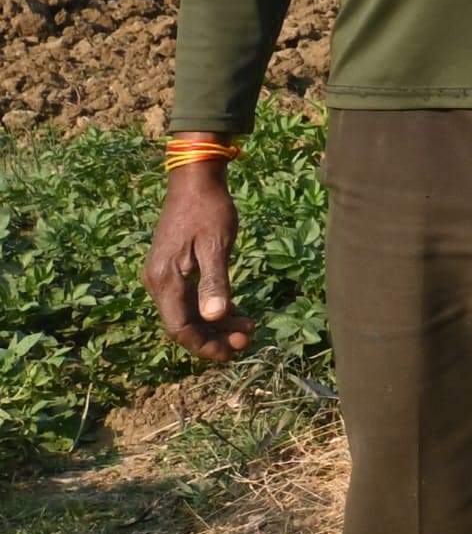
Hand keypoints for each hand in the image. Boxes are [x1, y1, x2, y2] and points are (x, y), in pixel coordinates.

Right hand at [143, 155, 254, 364]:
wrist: (195, 181)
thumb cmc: (208, 211)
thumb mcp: (216, 247)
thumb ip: (215, 283)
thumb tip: (213, 317)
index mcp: (165, 281)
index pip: (180, 328)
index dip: (204, 345)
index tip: (232, 352)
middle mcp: (159, 282)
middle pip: (184, 324)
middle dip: (215, 337)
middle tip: (248, 339)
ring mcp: (166, 276)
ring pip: (190, 313)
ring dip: (217, 324)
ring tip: (249, 328)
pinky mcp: (176, 269)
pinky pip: (192, 298)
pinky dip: (214, 307)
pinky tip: (238, 312)